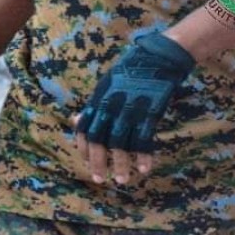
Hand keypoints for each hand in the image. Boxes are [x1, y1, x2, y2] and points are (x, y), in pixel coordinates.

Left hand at [74, 33, 194, 184]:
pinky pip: (144, 138)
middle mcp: (110, 107)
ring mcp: (130, 110)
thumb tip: (76, 121)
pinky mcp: (150, 111)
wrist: (158, 55)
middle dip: (98, 162)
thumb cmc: (131, 70)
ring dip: (121, 164)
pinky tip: (144, 168)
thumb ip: (93, 106)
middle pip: (100, 140)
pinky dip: (143, 155)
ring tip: (123, 180)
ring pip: (121, 143)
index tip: (85, 161)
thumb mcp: (106, 84)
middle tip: (100, 179)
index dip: (84, 148)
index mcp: (98, 100)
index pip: (84, 129)